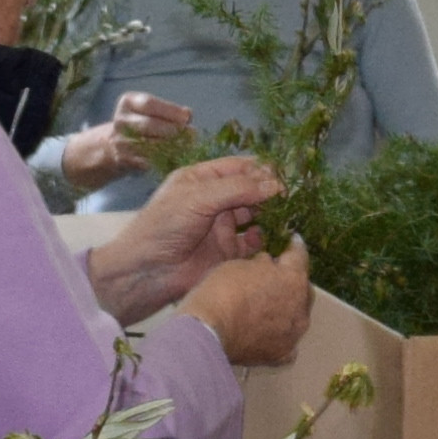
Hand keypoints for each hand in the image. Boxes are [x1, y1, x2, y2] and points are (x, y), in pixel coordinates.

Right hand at [58, 94, 196, 191]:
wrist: (115, 144)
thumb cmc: (143, 123)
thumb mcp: (152, 110)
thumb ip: (170, 111)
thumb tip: (187, 115)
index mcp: (127, 102)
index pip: (149, 103)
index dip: (170, 110)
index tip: (186, 117)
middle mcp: (121, 121)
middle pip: (148, 125)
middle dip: (173, 130)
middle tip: (192, 134)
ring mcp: (121, 141)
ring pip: (149, 145)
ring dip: (173, 146)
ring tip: (187, 146)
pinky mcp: (125, 160)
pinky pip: (148, 160)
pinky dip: (166, 159)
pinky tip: (178, 156)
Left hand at [96, 151, 279, 315]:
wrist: (147, 271)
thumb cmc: (165, 226)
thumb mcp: (198, 198)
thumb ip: (238, 189)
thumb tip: (276, 184)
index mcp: (201, 179)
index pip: (238, 167)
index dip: (261, 170)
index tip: (283, 176)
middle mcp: (214, 200)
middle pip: (250, 189)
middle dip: (269, 191)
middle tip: (290, 197)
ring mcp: (222, 226)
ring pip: (255, 214)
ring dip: (270, 214)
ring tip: (286, 215)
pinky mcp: (228, 251)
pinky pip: (253, 242)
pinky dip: (264, 239)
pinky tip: (271, 237)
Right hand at [184, 236, 316, 371]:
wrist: (208, 329)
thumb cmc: (221, 290)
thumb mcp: (239, 264)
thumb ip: (261, 265)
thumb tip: (268, 265)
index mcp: (293, 278)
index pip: (300, 255)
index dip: (293, 247)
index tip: (292, 242)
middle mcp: (301, 306)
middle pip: (303, 289)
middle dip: (291, 282)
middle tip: (274, 279)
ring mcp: (293, 332)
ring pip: (297, 316)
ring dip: (287, 309)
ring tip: (268, 308)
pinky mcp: (282, 354)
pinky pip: (287, 342)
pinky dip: (280, 336)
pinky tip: (267, 334)